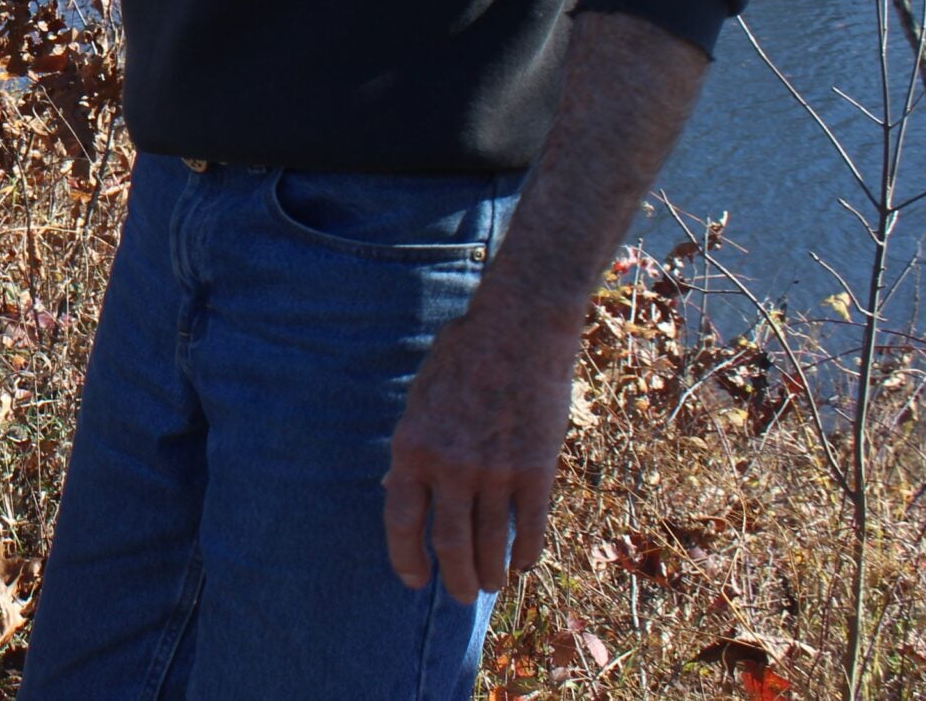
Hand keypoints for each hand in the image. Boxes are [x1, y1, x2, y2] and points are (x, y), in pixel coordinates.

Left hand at [382, 308, 575, 603]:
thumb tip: (390, 487)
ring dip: (490, 573)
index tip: (414, 579)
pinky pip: (530, 528)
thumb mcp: (419, 399)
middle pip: (449, 544)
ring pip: (491, 544)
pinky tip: (523, 562)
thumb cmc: (461, 359)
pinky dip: (526, 552)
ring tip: (490, 584)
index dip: (406, 558)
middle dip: (454, 579)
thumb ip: (410, 447)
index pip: (400, 521)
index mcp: (412, 448)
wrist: (517, 330)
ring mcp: (495, 471)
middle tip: (460, 595)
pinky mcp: (536, 470)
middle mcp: (450, 466)